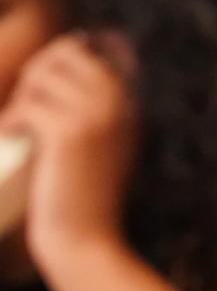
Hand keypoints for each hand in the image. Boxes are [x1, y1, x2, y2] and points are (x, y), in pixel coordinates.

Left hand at [0, 33, 137, 263]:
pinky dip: (13, 118)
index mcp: (130, 106)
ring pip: (47, 74)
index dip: (63, 55)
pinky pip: (31, 105)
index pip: (98, 51)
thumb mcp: (98, 148)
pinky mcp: (72, 135)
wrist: (86, 239)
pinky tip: (10, 134)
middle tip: (26, 107)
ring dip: (23, 95)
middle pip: (70, 52)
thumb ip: (92, 112)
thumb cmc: (83, 199)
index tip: (39, 81)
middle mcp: (120, 105)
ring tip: (18, 123)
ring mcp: (99, 117)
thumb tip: (65, 70)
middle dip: (38, 70)